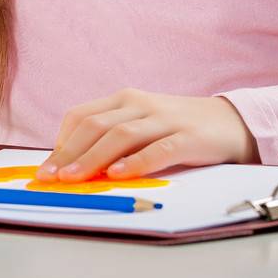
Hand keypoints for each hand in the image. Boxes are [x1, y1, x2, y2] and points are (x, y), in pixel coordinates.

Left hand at [34, 88, 261, 182]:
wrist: (230, 122)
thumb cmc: (177, 129)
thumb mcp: (141, 126)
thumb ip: (112, 140)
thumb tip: (73, 167)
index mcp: (124, 99)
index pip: (82, 115)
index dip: (61, 141)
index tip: (47, 167)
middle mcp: (140, 104)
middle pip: (95, 126)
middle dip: (68, 153)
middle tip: (49, 177)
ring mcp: (164, 119)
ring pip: (121, 136)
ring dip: (93, 158)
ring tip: (73, 179)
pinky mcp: (188, 138)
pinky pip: (158, 150)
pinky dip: (136, 162)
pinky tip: (118, 175)